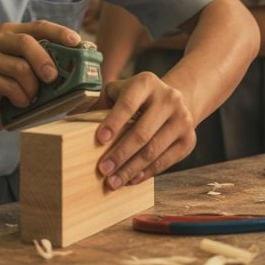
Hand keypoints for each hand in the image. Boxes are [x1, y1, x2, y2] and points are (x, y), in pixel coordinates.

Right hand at [0, 20, 80, 132]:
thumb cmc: (12, 89)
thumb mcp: (33, 72)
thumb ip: (49, 62)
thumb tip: (82, 59)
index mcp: (10, 33)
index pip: (38, 26)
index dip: (59, 32)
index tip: (76, 42)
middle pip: (26, 43)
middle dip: (45, 60)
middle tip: (53, 78)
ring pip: (20, 68)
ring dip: (32, 88)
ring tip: (31, 98)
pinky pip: (8, 86)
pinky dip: (21, 98)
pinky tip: (18, 103)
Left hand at [92, 72, 196, 189]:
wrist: (177, 100)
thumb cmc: (138, 98)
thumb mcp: (121, 90)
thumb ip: (102, 102)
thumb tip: (75, 119)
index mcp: (147, 83)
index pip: (128, 104)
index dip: (114, 122)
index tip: (99, 139)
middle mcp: (168, 99)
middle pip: (142, 132)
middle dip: (120, 154)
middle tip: (102, 170)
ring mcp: (182, 119)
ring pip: (153, 150)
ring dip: (131, 169)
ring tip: (113, 182)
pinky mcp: (189, 139)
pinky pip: (166, 160)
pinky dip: (147, 172)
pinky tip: (132, 179)